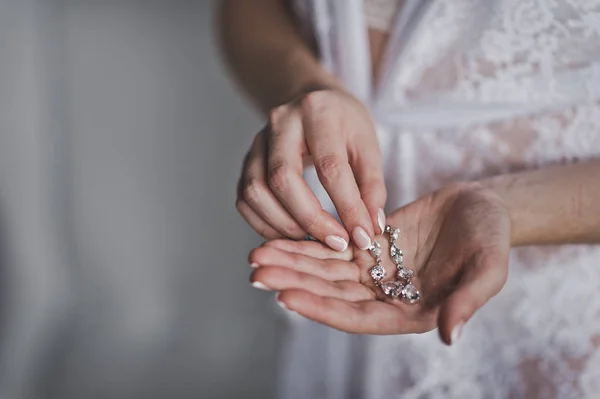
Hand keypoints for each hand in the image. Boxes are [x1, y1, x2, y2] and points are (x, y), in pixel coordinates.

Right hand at [236, 88, 385, 250]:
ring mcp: (257, 142)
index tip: (362, 236)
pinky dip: (264, 224)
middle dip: (310, 219)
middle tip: (336, 242)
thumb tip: (369, 227)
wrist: (312, 101)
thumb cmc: (344, 123)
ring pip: (255, 192)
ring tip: (313, 240)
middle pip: (282, 179)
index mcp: (317, 111)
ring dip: (283, 225)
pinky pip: (244, 200)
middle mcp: (280, 123)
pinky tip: (291, 233)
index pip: (329, 166)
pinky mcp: (245, 162)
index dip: (347, 206)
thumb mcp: (368, 145)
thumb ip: (371, 185)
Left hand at [248, 183, 510, 343]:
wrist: (484, 207)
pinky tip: (280, 237)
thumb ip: (468, 300)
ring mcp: (375, 270)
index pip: (358, 317)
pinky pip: (333, 246)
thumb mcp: (488, 268)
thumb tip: (451, 336)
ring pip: (326, 270)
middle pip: (331, 293)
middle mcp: (386, 295)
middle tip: (257, 271)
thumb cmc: (492, 239)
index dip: (322, 309)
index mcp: (410, 311)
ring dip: (293, 263)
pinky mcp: (369, 245)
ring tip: (258, 255)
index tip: (286, 297)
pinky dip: (308, 243)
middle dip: (294, 282)